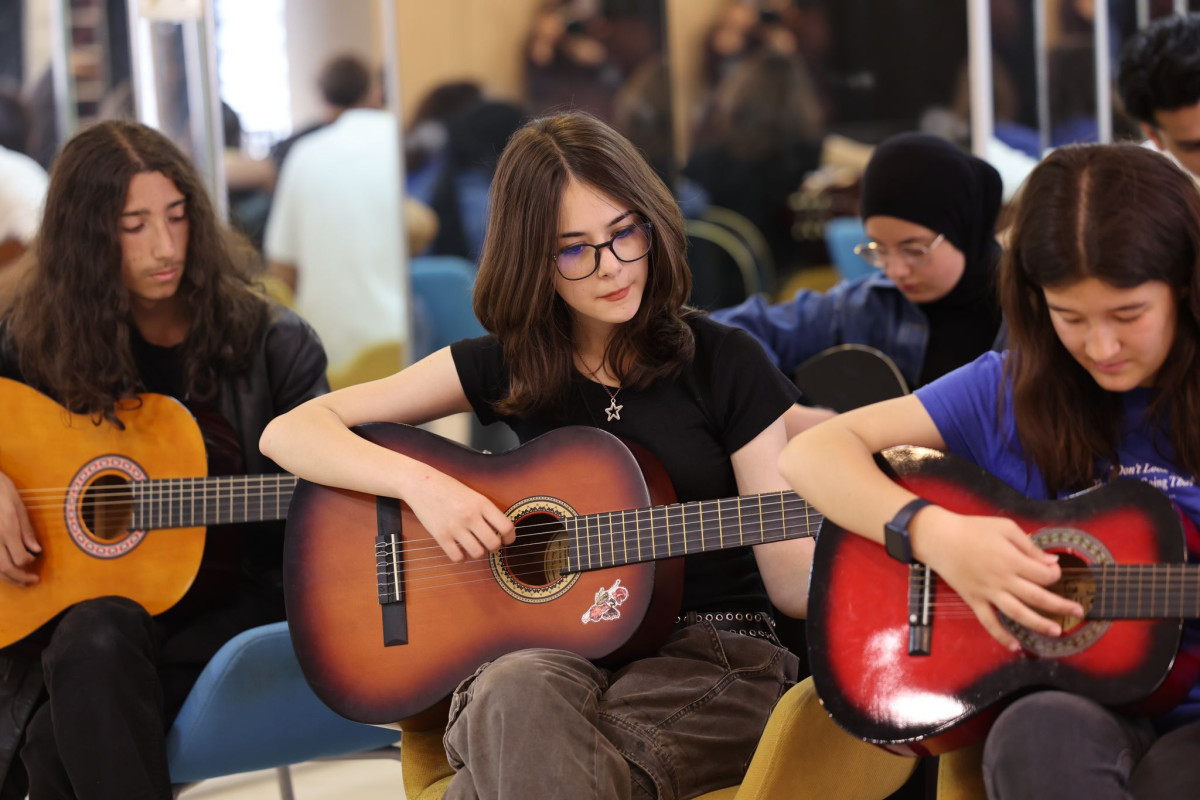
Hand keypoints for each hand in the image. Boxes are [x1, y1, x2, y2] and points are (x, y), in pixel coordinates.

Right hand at [0, 471, 39, 585]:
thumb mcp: (18, 505)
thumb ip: (26, 530)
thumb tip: (36, 550)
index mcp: (7, 528)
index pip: (20, 558)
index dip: (29, 563)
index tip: (35, 559)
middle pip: (5, 568)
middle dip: (19, 578)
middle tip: (32, 581)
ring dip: (6, 577)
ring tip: (19, 580)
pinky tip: (3, 570)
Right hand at [403, 468, 514, 561]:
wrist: (421, 484)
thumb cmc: (448, 488)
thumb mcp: (472, 494)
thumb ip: (486, 510)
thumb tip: (501, 531)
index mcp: (481, 503)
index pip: (506, 527)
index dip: (510, 537)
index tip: (507, 539)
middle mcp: (470, 515)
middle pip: (493, 544)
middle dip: (494, 547)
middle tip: (489, 543)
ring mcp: (455, 527)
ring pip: (477, 553)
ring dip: (478, 552)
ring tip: (474, 546)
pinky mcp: (440, 536)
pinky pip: (458, 557)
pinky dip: (461, 557)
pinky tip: (459, 549)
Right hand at [915, 507, 1084, 650]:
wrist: (940, 538)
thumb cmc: (973, 529)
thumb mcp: (1005, 527)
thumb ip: (1029, 545)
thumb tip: (1051, 561)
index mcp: (1011, 559)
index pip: (1043, 574)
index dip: (1055, 574)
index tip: (1056, 571)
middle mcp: (1002, 579)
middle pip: (1037, 597)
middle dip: (1061, 605)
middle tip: (1078, 611)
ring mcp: (988, 593)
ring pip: (1017, 613)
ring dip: (1039, 624)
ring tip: (1056, 631)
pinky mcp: (974, 600)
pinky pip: (989, 622)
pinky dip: (1001, 636)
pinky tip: (1015, 646)